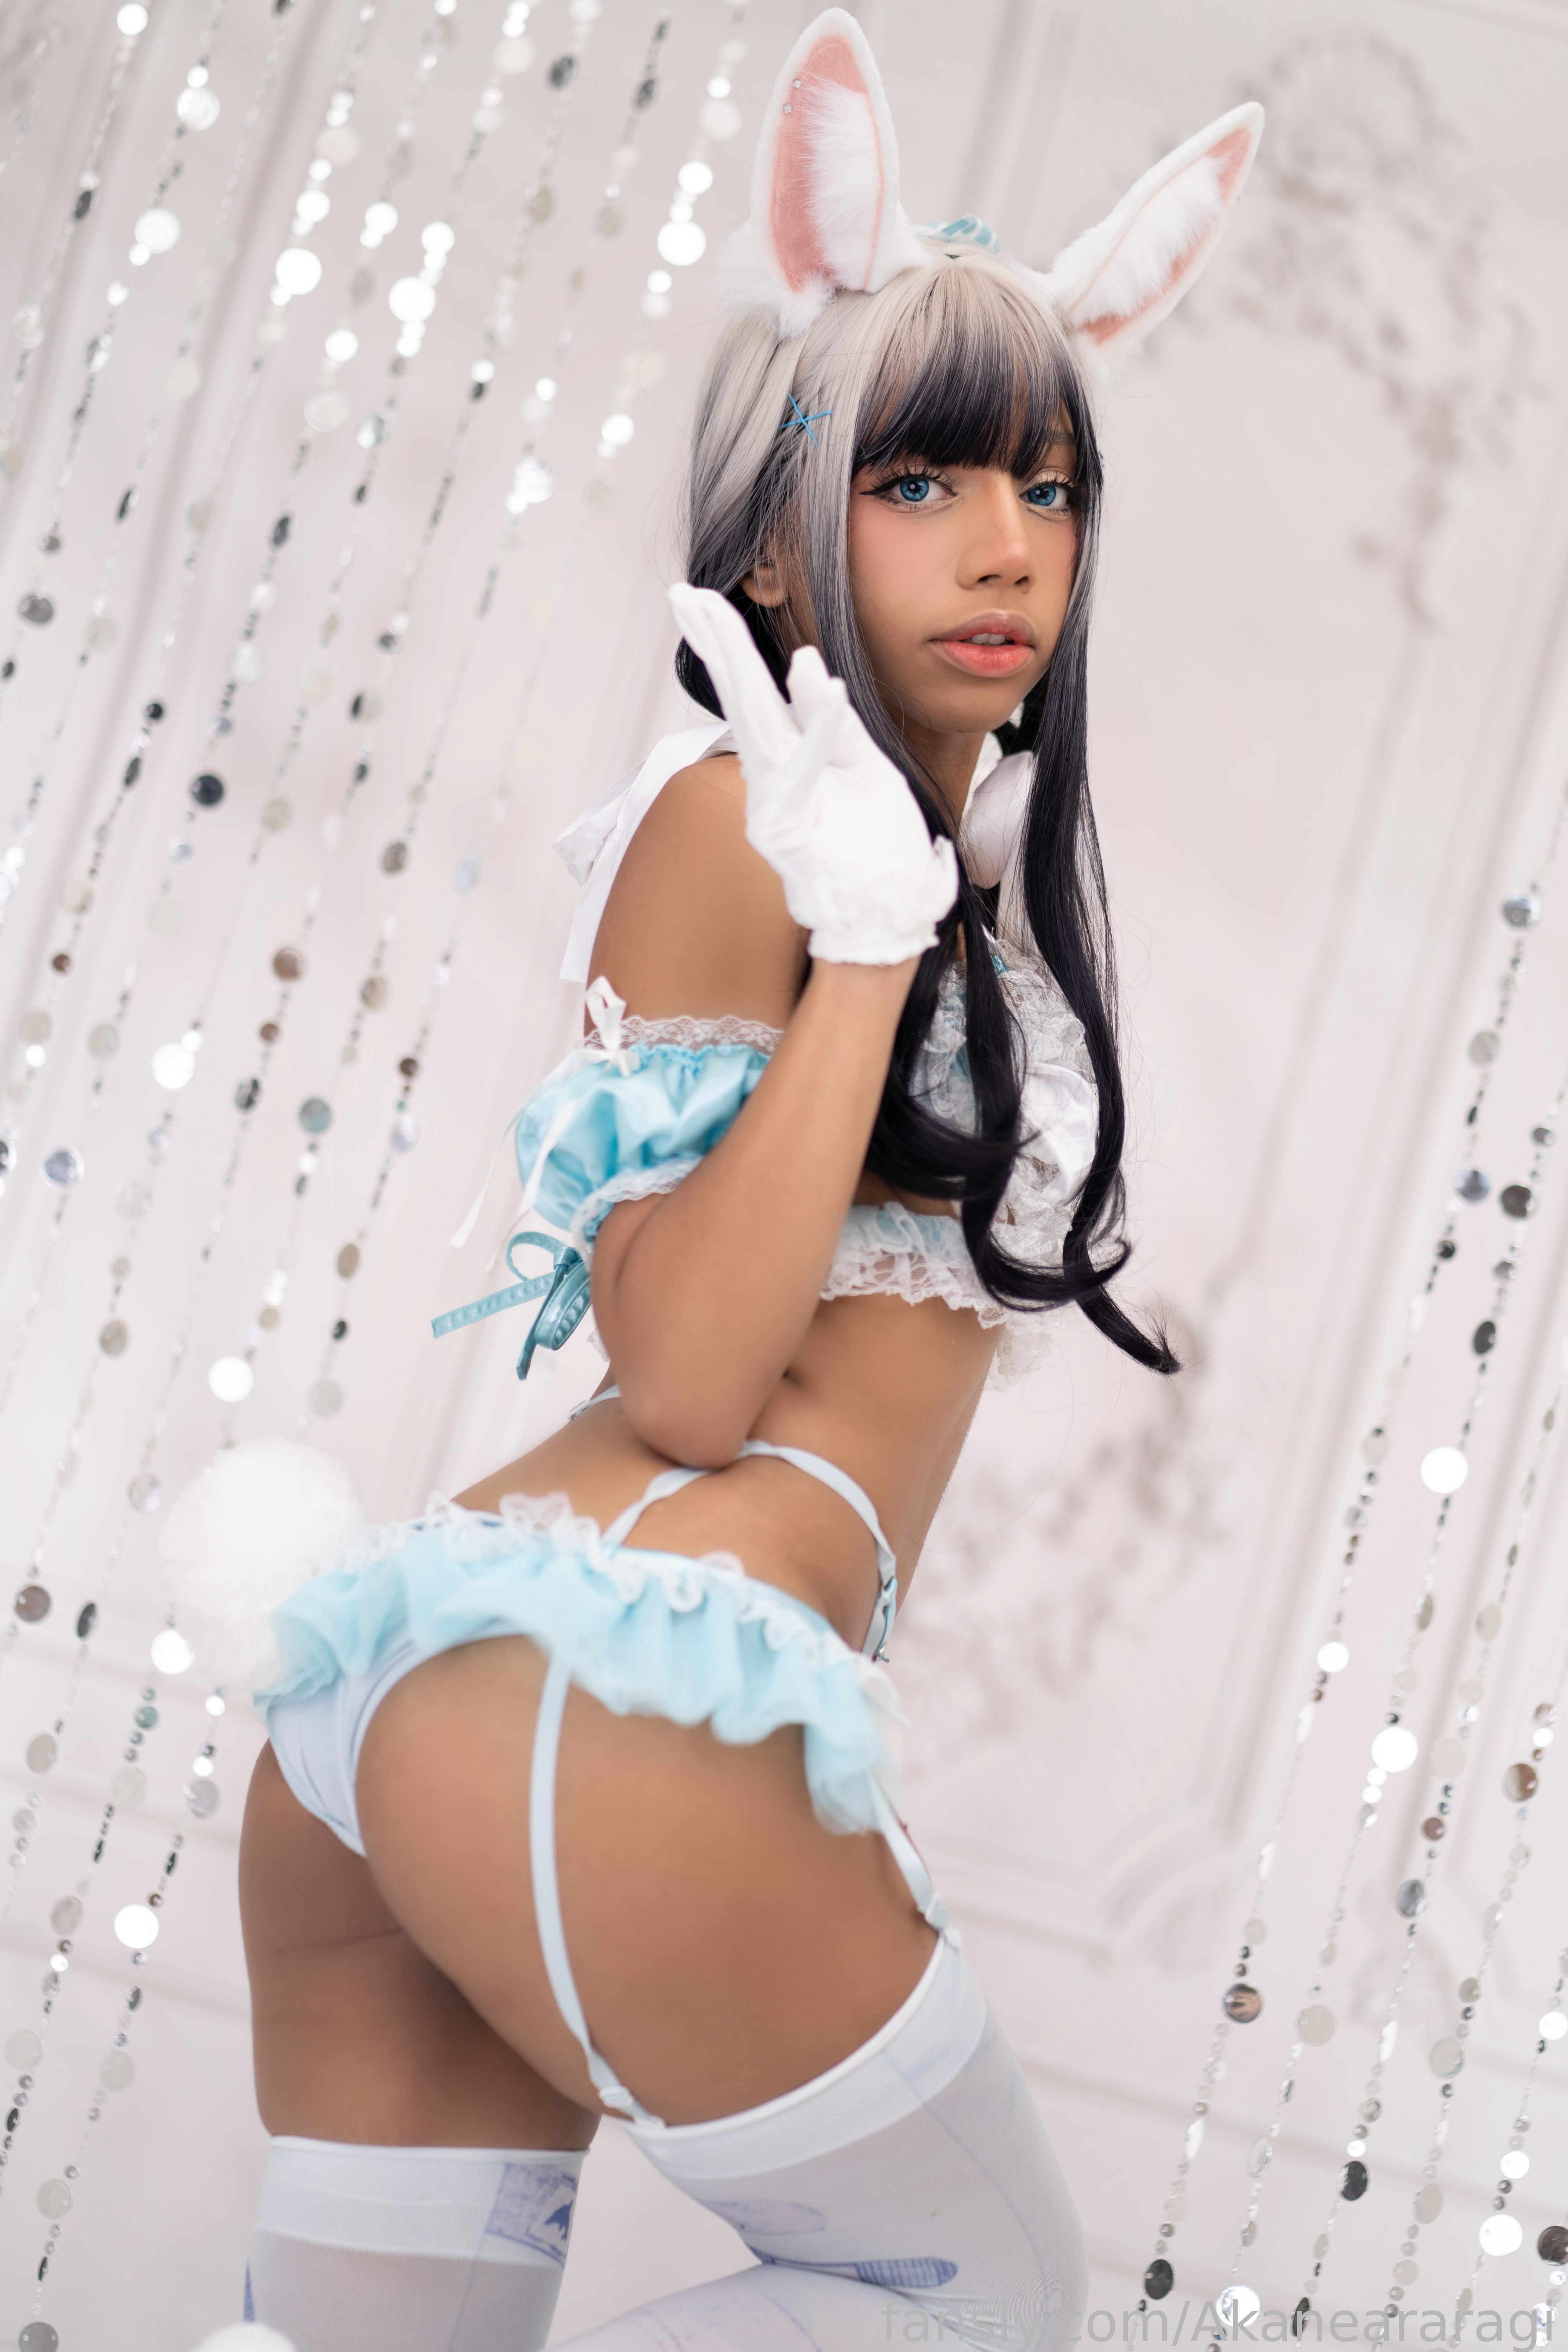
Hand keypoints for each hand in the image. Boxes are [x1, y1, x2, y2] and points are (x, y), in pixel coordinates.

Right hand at [669, 583, 957, 965]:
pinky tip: (815, 677)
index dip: (731, 646)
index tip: (705, 602)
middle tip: (683, 591)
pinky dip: (817, 726)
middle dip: (716, 643)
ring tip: (716, 611)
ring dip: (740, 666)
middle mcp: (772, 783)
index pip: (757, 694)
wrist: (888, 919)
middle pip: (743, 700)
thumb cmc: (877, 852)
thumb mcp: (867, 772)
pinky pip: (806, 768)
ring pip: (756, 726)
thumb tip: (804, 664)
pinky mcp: (791, 832)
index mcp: (791, 764)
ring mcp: (775, 808)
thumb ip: (834, 725)